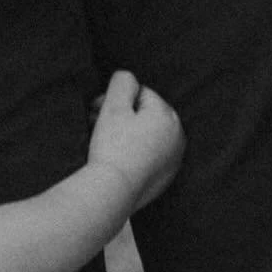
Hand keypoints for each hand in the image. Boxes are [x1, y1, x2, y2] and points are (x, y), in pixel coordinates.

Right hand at [87, 70, 184, 210]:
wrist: (114, 192)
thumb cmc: (112, 147)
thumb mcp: (114, 106)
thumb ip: (122, 82)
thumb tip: (128, 79)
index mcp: (168, 115)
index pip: (140, 94)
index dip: (114, 98)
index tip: (94, 109)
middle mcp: (178, 136)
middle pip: (145, 115)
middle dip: (121, 116)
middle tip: (94, 123)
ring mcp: (174, 159)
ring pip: (147, 136)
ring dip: (126, 133)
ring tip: (103, 141)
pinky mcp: (166, 178)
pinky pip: (149, 157)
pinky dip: (135, 154)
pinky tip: (117, 159)